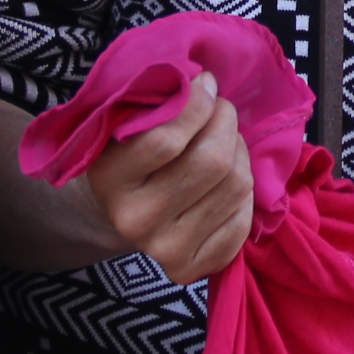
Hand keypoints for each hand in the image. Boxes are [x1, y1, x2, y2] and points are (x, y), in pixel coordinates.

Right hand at [83, 73, 256, 283]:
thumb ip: (158, 104)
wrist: (121, 213)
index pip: (166, 139)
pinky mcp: (193, 270)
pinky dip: (245, 192)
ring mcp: (165, 251)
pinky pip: (244, 218)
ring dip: (239, 152)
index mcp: (108, 179)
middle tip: (222, 110)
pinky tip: (226, 180)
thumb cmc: (129, 155)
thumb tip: (206, 82)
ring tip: (224, 142)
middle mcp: (135, 221)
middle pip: (212, 162)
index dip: (198, 103)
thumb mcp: (126, 125)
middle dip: (226, 123)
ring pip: (236, 185)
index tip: (205, 83)